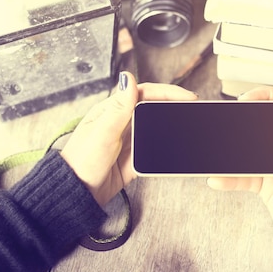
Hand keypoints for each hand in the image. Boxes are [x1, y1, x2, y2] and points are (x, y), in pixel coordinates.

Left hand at [61, 71, 197, 205]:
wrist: (78, 194)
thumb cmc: (82, 161)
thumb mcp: (102, 132)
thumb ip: (118, 107)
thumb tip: (128, 77)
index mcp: (112, 110)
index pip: (144, 93)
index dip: (167, 92)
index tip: (187, 96)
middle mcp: (122, 122)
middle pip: (154, 108)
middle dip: (174, 106)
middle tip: (194, 109)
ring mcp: (129, 141)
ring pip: (156, 127)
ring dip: (172, 126)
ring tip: (191, 126)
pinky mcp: (134, 159)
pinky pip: (155, 150)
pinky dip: (167, 148)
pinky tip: (178, 148)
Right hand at [207, 87, 272, 231]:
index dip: (266, 95)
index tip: (247, 98)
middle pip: (264, 122)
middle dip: (244, 119)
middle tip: (229, 116)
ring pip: (249, 149)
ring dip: (232, 150)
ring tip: (217, 146)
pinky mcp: (266, 182)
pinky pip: (243, 176)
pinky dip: (230, 178)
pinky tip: (217, 178)